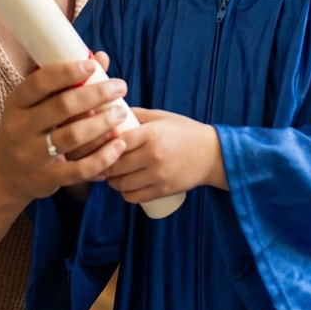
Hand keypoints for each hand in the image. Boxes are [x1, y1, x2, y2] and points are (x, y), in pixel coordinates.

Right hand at [0, 59, 128, 203]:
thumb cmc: (27, 129)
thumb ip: (66, 82)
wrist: (4, 174)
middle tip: (120, 87)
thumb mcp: (35, 105)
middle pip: (62, 106)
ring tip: (121, 112)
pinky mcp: (46, 179)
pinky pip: (79, 169)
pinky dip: (103, 157)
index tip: (92, 65)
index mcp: (16, 103)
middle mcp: (20, 128)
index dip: (66, 72)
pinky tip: (119, 145)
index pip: (40, 82)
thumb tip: (101, 57)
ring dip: (102, 123)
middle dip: (95, 94)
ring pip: (72, 136)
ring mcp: (32, 155)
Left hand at [99, 108, 227, 202]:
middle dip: (104, 163)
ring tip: (114, 174)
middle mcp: (153, 155)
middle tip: (101, 160)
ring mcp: (158, 175)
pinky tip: (126, 185)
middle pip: (114, 164)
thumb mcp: (162, 117)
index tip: (98, 143)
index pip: (116, 140)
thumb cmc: (185, 132)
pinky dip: (125, 193)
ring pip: (121, 183)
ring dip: (112, 180)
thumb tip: (112, 112)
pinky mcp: (162, 190)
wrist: (213, 155)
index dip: (102, 143)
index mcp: (151, 133)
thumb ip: (137, 115)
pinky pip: (133, 197)